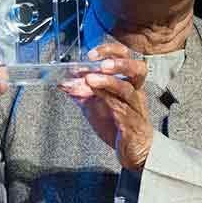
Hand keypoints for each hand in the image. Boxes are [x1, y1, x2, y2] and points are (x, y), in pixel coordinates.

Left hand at [59, 44, 151, 170]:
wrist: (135, 150)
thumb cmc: (120, 125)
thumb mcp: (96, 105)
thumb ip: (81, 92)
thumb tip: (64, 80)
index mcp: (129, 83)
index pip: (126, 58)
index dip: (111, 52)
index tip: (92, 54)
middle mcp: (135, 92)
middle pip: (137, 69)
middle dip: (119, 62)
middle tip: (101, 63)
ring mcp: (135, 108)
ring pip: (128, 89)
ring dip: (109, 82)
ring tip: (91, 79)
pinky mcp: (131, 124)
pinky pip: (123, 110)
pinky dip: (107, 101)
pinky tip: (95, 98)